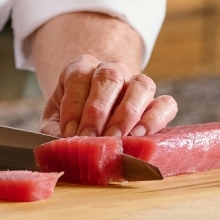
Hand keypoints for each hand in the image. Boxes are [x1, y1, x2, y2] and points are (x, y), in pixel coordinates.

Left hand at [40, 52, 177, 138]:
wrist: (90, 116)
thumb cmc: (71, 120)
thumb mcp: (54, 122)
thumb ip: (53, 133)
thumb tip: (57, 150)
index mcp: (81, 68)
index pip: (79, 76)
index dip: (74, 105)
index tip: (70, 133)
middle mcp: (111, 70)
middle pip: (109, 77)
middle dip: (99, 111)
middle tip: (92, 138)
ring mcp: (136, 84)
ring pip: (140, 85)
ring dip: (128, 114)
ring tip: (118, 139)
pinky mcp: (156, 103)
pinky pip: (165, 104)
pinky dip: (156, 118)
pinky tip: (142, 136)